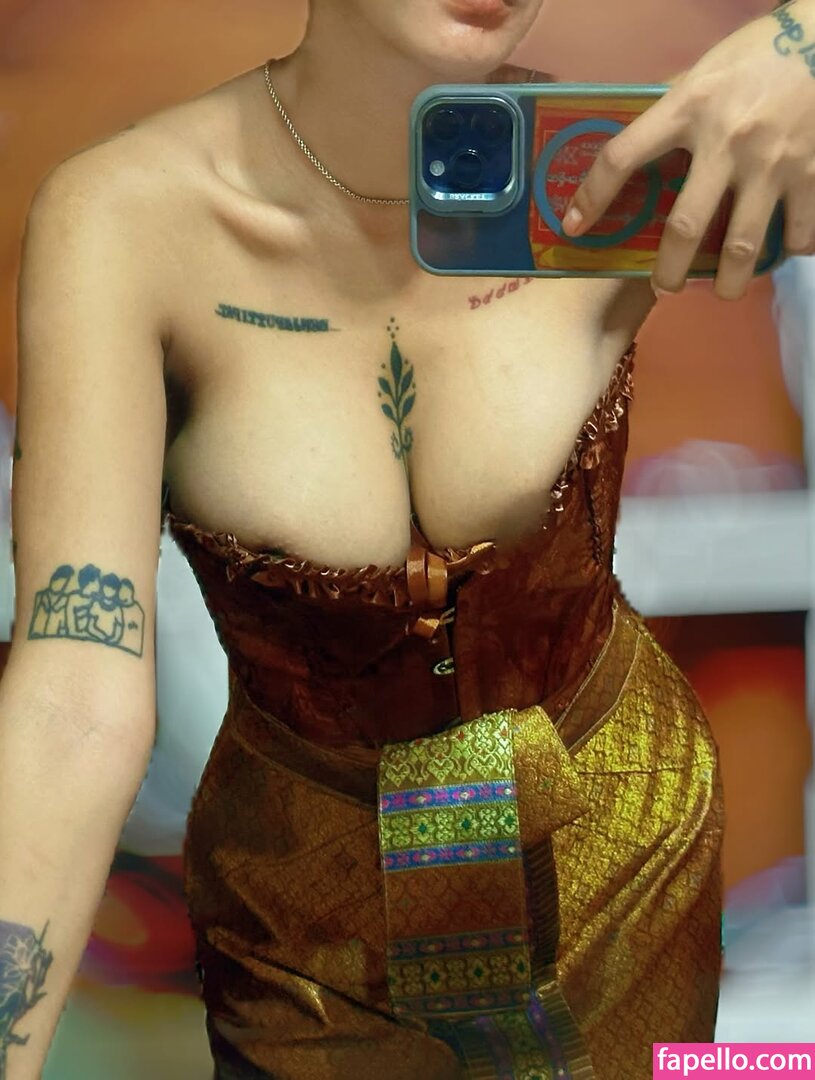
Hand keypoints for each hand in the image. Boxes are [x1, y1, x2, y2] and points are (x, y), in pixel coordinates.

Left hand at [560, 0, 814, 300]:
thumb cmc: (756, 55)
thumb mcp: (703, 73)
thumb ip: (673, 111)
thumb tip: (636, 146)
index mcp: (688, 108)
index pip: (623, 157)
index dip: (592, 196)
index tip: (576, 226)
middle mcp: (726, 140)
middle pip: (685, 226)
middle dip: (670, 270)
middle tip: (664, 286)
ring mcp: (771, 161)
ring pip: (742, 245)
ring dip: (729, 281)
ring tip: (724, 289)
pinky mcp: (812, 172)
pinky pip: (798, 230)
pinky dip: (791, 247)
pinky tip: (782, 249)